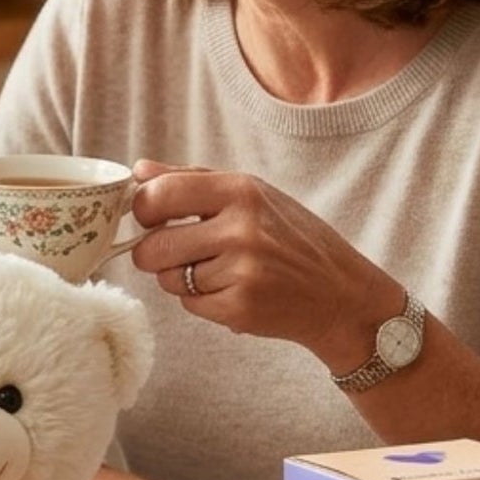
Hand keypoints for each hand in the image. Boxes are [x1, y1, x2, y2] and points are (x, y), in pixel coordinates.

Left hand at [129, 158, 403, 371]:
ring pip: (168, 279)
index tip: (151, 218)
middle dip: (152, 254)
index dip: (143, 210)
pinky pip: (189, 304)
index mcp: (240, 190)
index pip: (158, 195)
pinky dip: (201, 301)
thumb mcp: (251, 194)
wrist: (341, 294)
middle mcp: (241, 229)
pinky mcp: (240, 308)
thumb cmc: (290, 237)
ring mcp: (242, 271)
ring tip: (216, 271)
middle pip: (152, 247)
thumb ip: (191, 179)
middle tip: (174, 251)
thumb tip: (138, 171)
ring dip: (180, 278)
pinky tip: (231, 291)